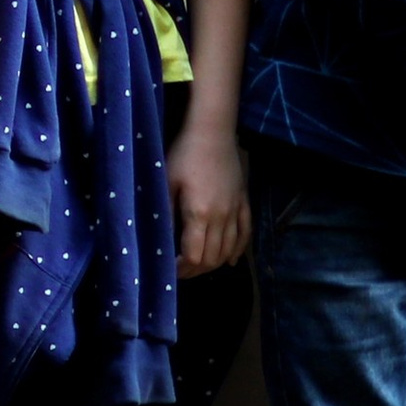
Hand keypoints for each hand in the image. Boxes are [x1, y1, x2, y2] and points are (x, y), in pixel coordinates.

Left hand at [165, 120, 251, 275]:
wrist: (213, 133)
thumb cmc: (184, 154)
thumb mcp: (167, 183)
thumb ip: (165, 215)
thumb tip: (159, 242)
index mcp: (200, 214)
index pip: (195, 256)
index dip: (182, 269)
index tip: (170, 271)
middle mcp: (222, 217)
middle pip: (213, 258)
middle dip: (196, 270)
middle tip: (181, 272)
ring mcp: (236, 211)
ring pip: (230, 250)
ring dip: (214, 263)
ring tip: (198, 267)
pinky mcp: (244, 202)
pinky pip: (246, 234)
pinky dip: (239, 251)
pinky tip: (231, 260)